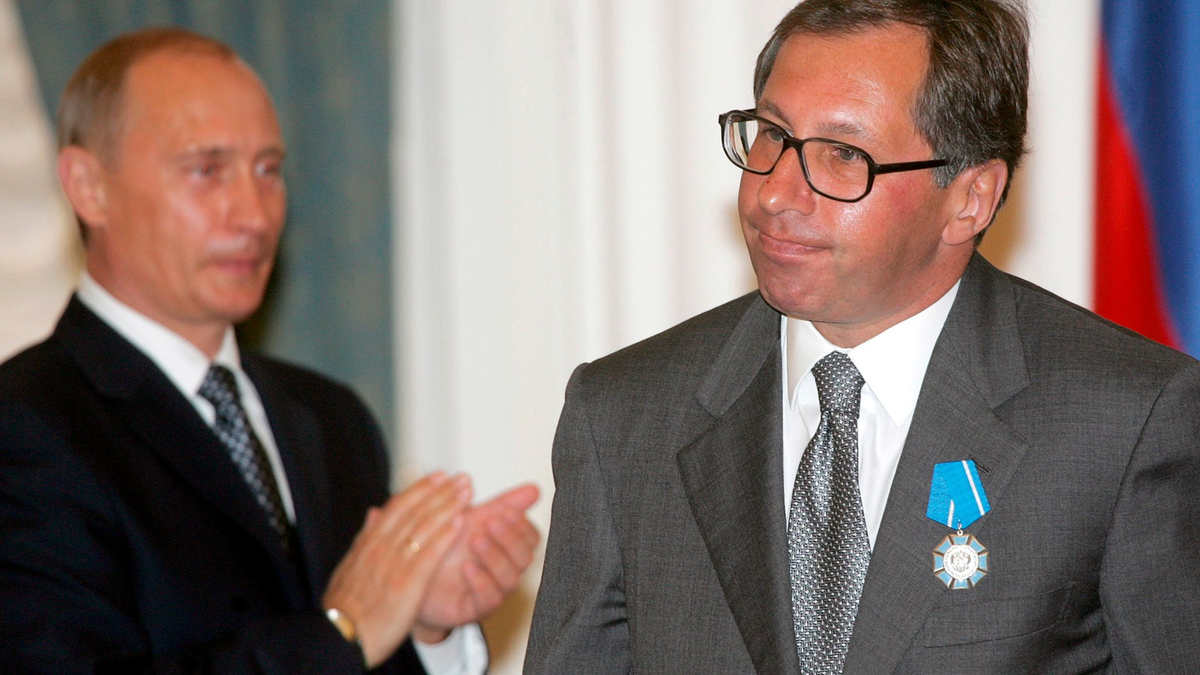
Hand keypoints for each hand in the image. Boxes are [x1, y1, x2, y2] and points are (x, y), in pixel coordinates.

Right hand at [322, 472, 470, 667]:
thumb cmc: (345, 608)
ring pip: (424, 526)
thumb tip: (372, 514)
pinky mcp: (407, 583)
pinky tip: (460, 522)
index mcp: (369, 543)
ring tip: (467, 492)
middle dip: (441, 492)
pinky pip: (429, 554)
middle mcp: (382, 548)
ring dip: (448, 506)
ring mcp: (394, 564)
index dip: (421, 489)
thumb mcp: (348, 566)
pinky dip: (445, 535)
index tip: (438, 477)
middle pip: (415, 511)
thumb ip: (364, 539)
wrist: (339, 637)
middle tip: (462, 478)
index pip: (398, 507)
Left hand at [413, 483, 539, 641]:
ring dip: (495, 557)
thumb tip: (534, 488)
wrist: (412, 574)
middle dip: (509, 538)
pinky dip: (480, 581)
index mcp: (506, 548)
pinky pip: (489, 599)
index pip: (531, 538)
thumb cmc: (444, 547)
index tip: (506, 511)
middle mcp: (503, 570)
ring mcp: (491, 591)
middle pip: (525, 557)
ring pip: (510, 578)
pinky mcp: (474, 609)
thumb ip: (503, 504)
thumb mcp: (472, 519)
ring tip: (476, 540)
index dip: (522, 525)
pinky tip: (467, 566)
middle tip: (490, 522)